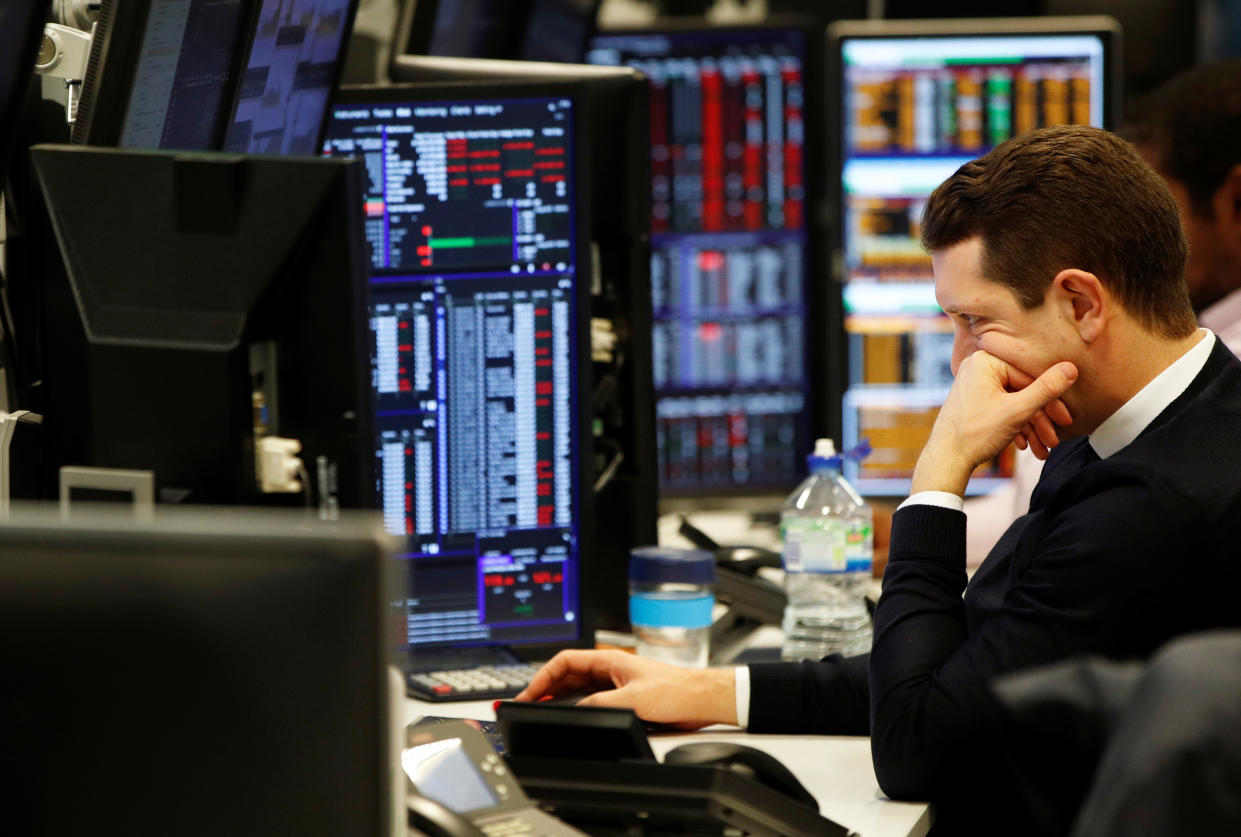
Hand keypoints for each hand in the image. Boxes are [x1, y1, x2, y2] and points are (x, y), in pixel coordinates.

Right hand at [514, 650, 737, 729]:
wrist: (699, 701)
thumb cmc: (676, 690)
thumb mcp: (633, 698)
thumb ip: (601, 703)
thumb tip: (576, 710)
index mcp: (608, 660)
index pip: (565, 661)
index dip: (543, 675)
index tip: (530, 691)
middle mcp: (608, 671)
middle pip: (566, 676)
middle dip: (544, 688)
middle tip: (527, 704)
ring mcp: (613, 685)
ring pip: (576, 690)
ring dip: (557, 699)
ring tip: (540, 711)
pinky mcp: (621, 700)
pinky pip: (590, 703)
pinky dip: (574, 709)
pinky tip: (568, 719)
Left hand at [912, 352, 1077, 495]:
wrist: (946, 460)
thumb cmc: (976, 434)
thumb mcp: (1018, 411)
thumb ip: (1046, 389)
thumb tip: (1071, 368)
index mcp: (985, 362)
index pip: (1029, 376)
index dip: (1051, 401)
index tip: (1065, 420)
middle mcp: (977, 368)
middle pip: (1022, 391)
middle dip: (1041, 419)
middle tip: (1055, 439)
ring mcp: (974, 385)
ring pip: (1013, 403)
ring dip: (1031, 427)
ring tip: (1042, 450)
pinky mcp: (973, 401)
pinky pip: (1001, 409)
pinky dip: (1015, 426)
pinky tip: (1025, 446)